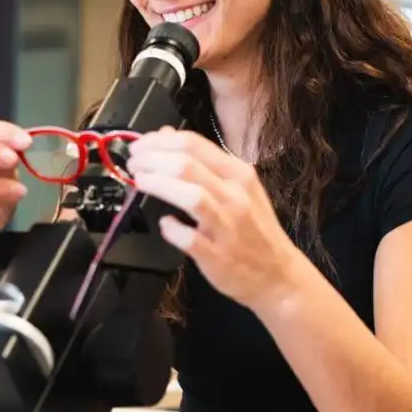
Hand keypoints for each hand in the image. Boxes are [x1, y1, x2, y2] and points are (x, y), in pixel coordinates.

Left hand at [126, 126, 307, 312]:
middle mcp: (235, 195)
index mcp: (239, 174)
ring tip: (139, 180)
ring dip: (158, 184)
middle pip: (186, 165)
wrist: (278, 275)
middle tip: (133, 162)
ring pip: (190, 195)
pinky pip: (189, 238)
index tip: (139, 145)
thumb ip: (203, 162)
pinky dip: (172, 228)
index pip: (194, 144)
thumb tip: (165, 136)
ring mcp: (227, 226)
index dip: (159, 141)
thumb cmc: (254, 229)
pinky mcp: (217, 256)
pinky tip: (164, 224)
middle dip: (152, 159)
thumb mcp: (238, 187)